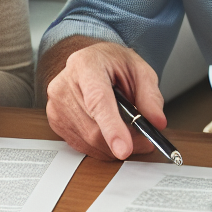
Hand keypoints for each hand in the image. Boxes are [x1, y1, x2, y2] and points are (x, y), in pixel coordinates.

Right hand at [45, 42, 163, 160]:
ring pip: (90, 141)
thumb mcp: (139, 70)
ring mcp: (56, 105)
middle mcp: (65, 84)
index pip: (98, 100)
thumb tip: (156, 122)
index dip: (112, 128)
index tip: (125, 149)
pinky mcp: (55, 122)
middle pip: (94, 128)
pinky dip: (102, 146)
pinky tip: (108, 129)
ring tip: (126, 129)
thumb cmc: (112, 64)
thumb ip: (150, 95)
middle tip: (144, 139)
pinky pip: (83, 146)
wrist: (91, 62)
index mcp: (86, 65)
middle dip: (124, 139)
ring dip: (114, 145)